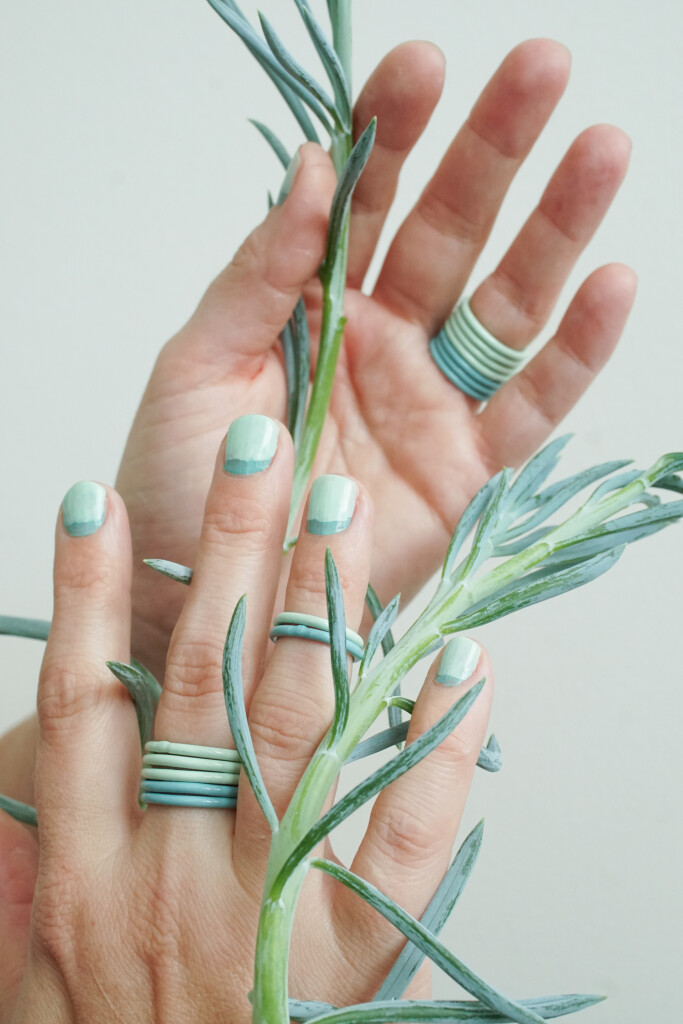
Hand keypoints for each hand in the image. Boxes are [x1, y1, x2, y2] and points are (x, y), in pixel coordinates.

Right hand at [0, 421, 491, 1021]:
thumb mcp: (30, 967)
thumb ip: (26, 862)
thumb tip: (17, 752)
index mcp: (84, 869)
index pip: (84, 701)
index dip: (86, 595)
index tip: (97, 501)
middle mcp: (171, 869)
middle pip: (200, 680)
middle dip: (228, 554)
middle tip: (259, 450)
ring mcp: (265, 905)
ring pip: (294, 727)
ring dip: (319, 607)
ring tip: (336, 507)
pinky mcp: (351, 953)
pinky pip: (404, 839)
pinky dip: (436, 750)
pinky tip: (456, 665)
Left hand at [116, 39, 633, 680]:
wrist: (211, 603)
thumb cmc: (184, 489)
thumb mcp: (196, 368)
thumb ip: (257, 272)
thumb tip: (316, 168)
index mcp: (310, 307)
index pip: (362, 201)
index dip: (394, 133)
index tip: (423, 68)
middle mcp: (380, 342)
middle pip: (448, 231)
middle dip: (493, 151)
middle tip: (540, 69)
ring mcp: (429, 401)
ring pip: (504, 303)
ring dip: (555, 230)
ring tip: (599, 154)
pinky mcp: (466, 467)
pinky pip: (532, 402)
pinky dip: (575, 351)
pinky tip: (609, 286)